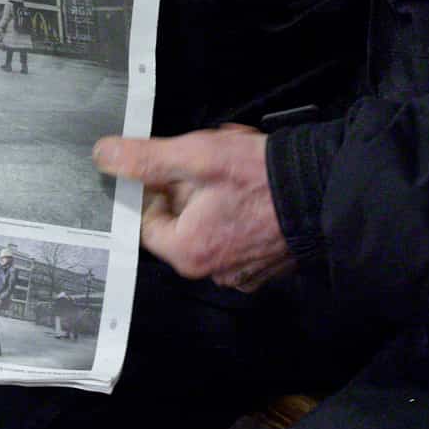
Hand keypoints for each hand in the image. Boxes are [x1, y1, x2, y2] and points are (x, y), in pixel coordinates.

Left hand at [94, 126, 293, 293]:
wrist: (323, 187)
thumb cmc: (260, 176)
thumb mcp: (196, 156)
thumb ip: (146, 159)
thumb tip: (105, 156)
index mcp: (188, 252)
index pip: (149, 220)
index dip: (158, 189)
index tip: (177, 168)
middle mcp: (213, 272)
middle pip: (180, 225)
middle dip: (191, 190)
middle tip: (213, 164)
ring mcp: (243, 273)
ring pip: (210, 228)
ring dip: (216, 199)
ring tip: (239, 171)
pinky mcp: (266, 266)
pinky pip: (238, 238)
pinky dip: (240, 214)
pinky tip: (255, 190)